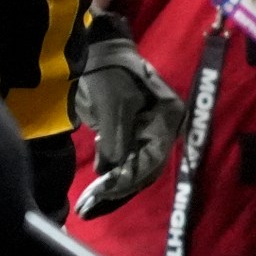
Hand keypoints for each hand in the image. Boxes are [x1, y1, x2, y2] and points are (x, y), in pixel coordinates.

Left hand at [72, 19, 187, 218]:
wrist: (98, 50)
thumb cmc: (108, 72)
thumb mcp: (112, 107)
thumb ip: (116, 142)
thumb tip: (113, 173)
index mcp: (167, 118)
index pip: (152, 160)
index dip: (127, 179)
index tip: (101, 191)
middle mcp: (164, 129)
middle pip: (146, 169)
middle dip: (119, 189)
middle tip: (89, 206)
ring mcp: (149, 132)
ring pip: (135, 170)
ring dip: (113, 188)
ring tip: (88, 205)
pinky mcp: (133, 135)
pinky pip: (125, 163)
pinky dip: (111, 177)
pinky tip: (95, 188)